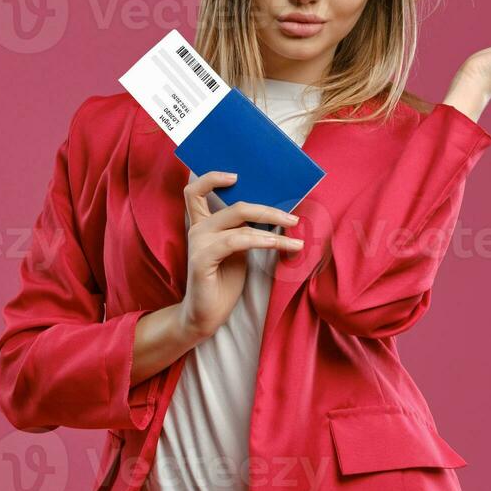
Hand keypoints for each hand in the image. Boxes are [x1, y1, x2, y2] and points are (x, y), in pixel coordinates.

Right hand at [178, 172, 302, 340]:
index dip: (212, 177)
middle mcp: (198, 229)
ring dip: (272, 223)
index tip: (237, 175)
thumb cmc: (222, 282)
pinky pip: (237, 241)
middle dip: (269, 209)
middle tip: (293, 218)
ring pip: (239, 218)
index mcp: (203, 224)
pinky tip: (278, 244)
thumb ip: (244, 229)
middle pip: (235, 204)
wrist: (206, 315)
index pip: (195, 190)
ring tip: (296, 234)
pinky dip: (261, 240)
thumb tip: (273, 213)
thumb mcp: (237, 250)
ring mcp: (198, 242)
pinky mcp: (202, 259)